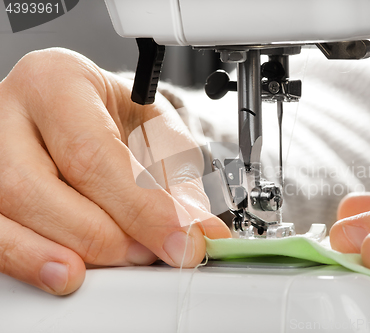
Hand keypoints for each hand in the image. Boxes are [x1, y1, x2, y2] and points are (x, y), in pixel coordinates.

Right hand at [0, 48, 230, 294]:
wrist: (84, 108)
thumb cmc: (116, 116)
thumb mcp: (157, 131)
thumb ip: (176, 178)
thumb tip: (196, 229)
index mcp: (56, 83)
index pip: (90, 153)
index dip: (138, 208)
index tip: (180, 241)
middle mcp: (6, 113)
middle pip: (33, 187)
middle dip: (98, 234)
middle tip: (146, 254)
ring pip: (4, 215)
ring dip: (61, 253)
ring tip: (113, 264)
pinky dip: (28, 261)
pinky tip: (64, 272)